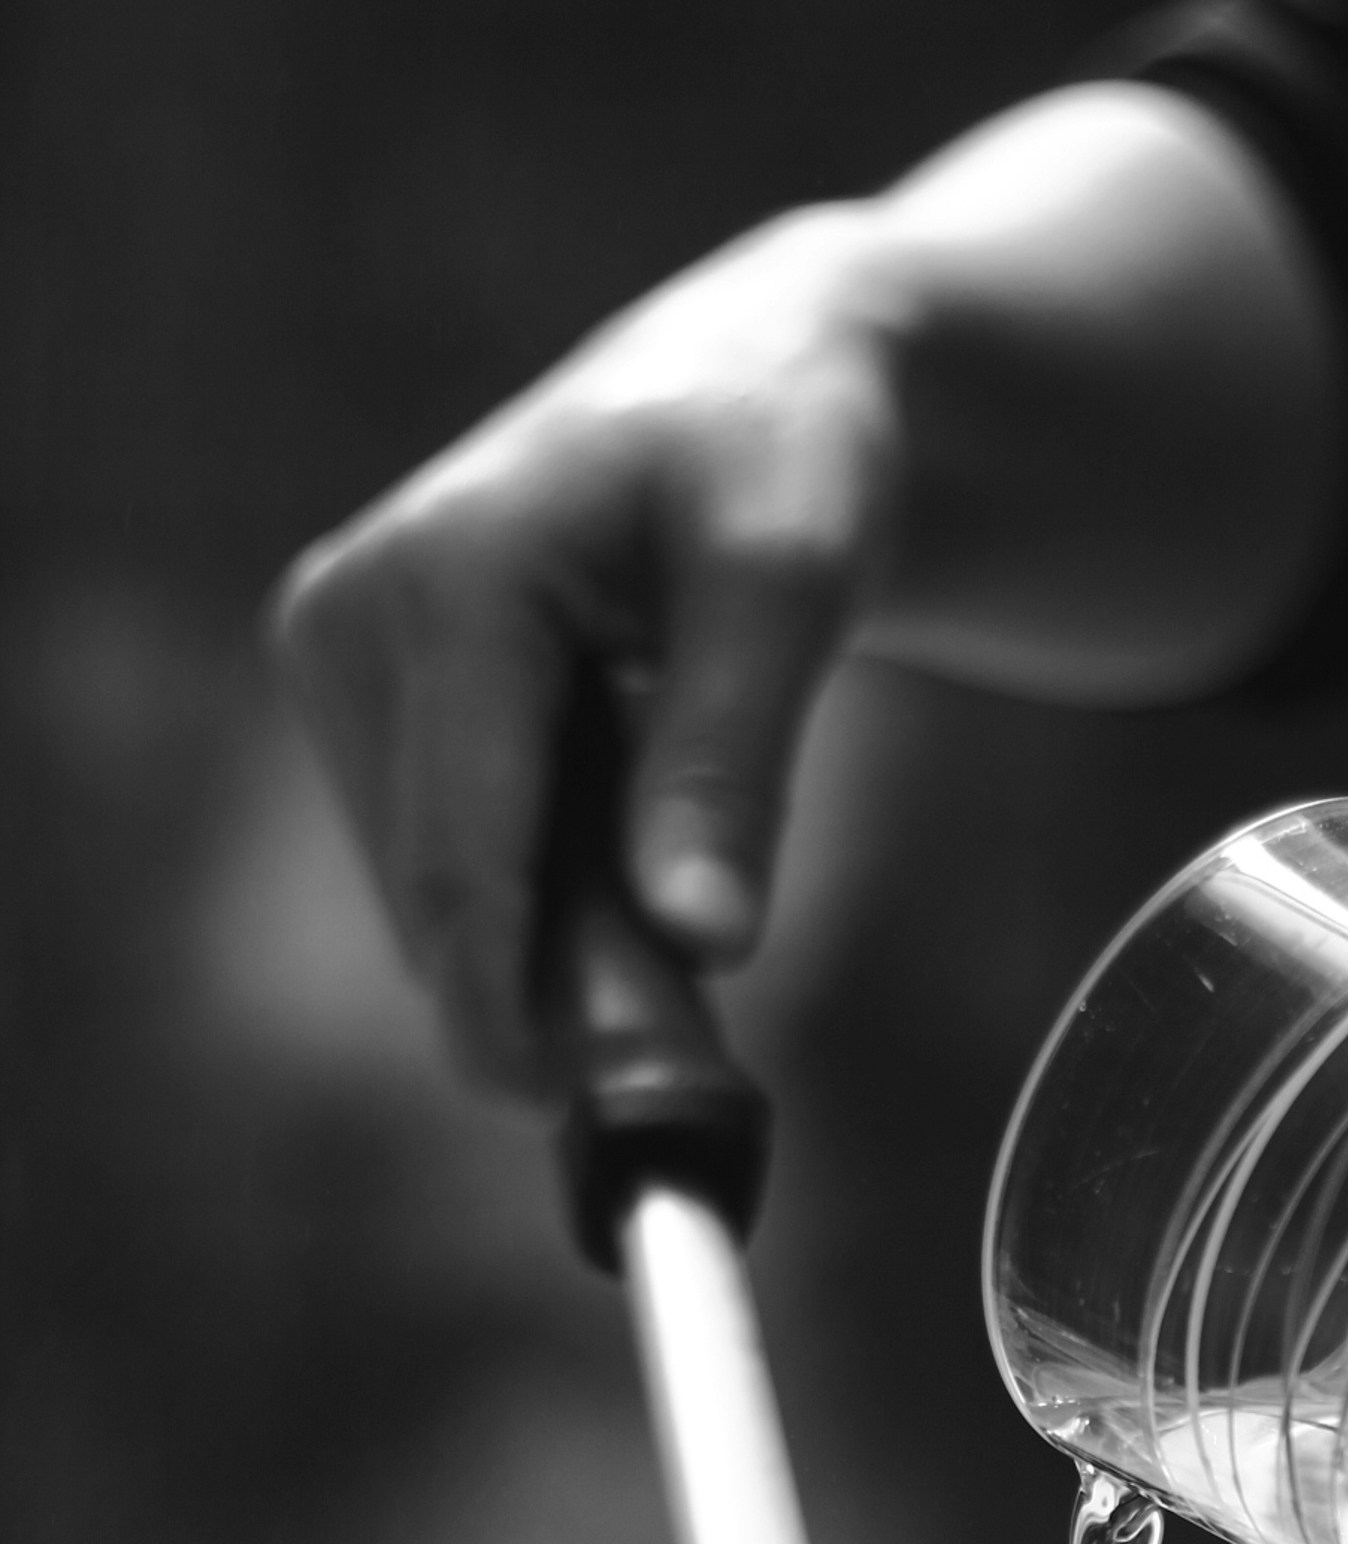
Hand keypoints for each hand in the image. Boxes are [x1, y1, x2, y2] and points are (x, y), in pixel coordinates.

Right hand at [279, 205, 906, 1092]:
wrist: (752, 394)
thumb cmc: (784, 463)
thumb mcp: (789, 587)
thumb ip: (733, 762)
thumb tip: (700, 939)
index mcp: (443, 578)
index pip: (459, 856)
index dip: (515, 1009)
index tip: (576, 1127)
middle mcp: (352, 620)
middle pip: (443, 904)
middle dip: (562, 996)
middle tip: (703, 1060)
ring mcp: (340, 665)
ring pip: (442, 910)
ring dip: (561, 958)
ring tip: (689, 894)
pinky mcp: (361, 709)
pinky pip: (451, 878)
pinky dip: (545, 916)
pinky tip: (632, 860)